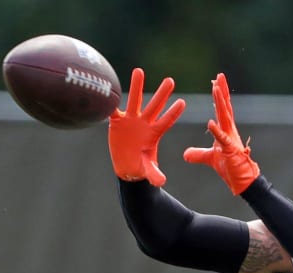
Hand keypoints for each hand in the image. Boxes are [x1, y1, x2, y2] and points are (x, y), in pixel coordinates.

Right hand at [108, 68, 185, 186]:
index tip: (183, 102)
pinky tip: (109, 89)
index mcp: (154, 134)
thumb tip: (160, 182)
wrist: (127, 166)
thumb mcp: (147, 171)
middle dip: (162, 94)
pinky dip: (111, 102)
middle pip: (154, 106)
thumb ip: (154, 174)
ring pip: (135, 100)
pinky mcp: (117, 122)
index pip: (166, 121)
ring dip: (136, 86)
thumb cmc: (141, 167)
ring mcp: (131, 121)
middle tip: (171, 80)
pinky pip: (114, 110)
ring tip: (139, 70)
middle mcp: (144, 124)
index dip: (173, 113)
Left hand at [183, 73, 259, 194]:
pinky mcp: (230, 151)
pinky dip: (216, 131)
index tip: (216, 81)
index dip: (219, 95)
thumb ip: (198, 154)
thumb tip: (185, 154)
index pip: (222, 109)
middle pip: (225, 108)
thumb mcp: (210, 159)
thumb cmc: (231, 168)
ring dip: (220, 103)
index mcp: (226, 131)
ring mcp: (231, 140)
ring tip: (216, 89)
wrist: (242, 181)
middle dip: (222, 91)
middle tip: (219, 76)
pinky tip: (210, 123)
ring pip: (225, 117)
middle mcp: (230, 132)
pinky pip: (222, 139)